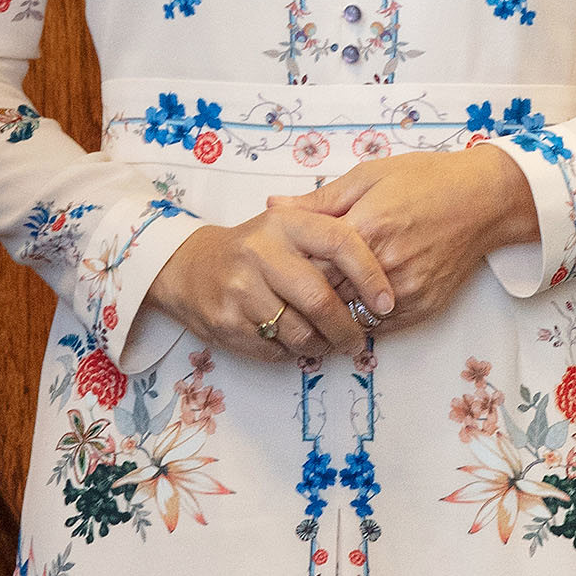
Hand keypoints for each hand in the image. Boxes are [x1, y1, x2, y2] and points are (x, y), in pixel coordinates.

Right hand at [144, 203, 381, 365]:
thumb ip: (328, 232)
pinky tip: (294, 341)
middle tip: (359, 338)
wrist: (188, 268)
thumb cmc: (253, 248)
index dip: (370, 274)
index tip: (386, 302)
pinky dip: (293, 352)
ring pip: (300, 332)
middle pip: (320, 298)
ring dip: (323, 345)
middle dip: (348, 326)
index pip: (339, 242)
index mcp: (283, 223)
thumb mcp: (285, 225)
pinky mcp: (227, 323)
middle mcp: (260, 252)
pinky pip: (276, 350)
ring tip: (328, 342)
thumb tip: (382, 259)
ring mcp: (240, 290)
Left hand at [296, 147, 537, 337]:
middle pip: (327, 295)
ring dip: (333, 314)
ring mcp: (406, 290)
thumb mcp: (369, 176)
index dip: (291, 269)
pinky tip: (351, 308)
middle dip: (307, 296)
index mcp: (365, 228)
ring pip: (351, 317)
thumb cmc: (426, 180)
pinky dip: (362, 320)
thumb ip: (320, 200)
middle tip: (291, 292)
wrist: (484, 199)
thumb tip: (273, 207)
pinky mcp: (424, 306)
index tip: (278, 269)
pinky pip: (380, 327)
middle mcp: (385, 265)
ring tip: (317, 305)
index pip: (310, 264)